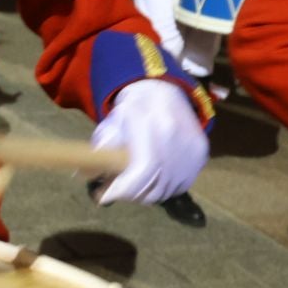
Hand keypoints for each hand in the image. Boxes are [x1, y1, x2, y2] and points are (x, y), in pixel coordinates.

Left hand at [91, 79, 208, 204]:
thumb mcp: (111, 122)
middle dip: (130, 194)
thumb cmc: (133, 108)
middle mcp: (177, 135)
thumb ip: (101, 148)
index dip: (124, 188)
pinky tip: (151, 177)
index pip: (144, 168)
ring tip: (130, 183)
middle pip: (155, 184)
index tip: (103, 196)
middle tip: (113, 191)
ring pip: (167, 189)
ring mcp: (193, 147)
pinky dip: (162, 187)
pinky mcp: (201, 154)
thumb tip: (86, 174)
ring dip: (146, 193)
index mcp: (152, 122)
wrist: (164, 91)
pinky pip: (180, 185)